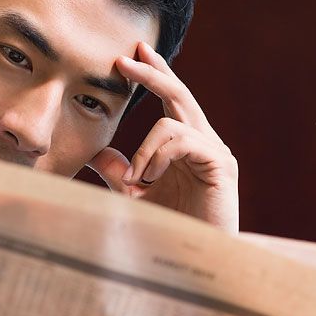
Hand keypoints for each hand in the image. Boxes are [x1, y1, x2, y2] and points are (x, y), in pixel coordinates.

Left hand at [87, 41, 238, 232]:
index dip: (154, 74)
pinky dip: (156, 157)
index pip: (171, 99)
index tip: (131, 54)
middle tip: (125, 57)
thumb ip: (118, 170)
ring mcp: (215, 152)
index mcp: (186, 145)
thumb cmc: (167, 231)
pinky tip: (150, 180)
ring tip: (137, 181)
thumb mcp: (134, 195)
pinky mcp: (221, 165)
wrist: (193, 261)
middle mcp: (205, 142)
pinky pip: (181, 141)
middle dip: (152, 73)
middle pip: (179, 94)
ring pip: (173, 121)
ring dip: (144, 149)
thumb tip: (95, 150)